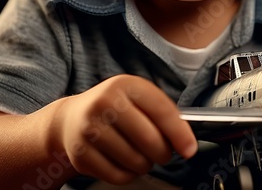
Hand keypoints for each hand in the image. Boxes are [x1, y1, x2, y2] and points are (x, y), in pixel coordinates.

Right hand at [50, 74, 197, 185]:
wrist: (71, 118)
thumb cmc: (113, 106)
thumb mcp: (136, 96)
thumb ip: (161, 112)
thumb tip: (185, 140)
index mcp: (125, 85)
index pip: (161, 110)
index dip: (179, 132)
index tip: (189, 148)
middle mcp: (105, 103)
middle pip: (150, 140)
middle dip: (164, 152)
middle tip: (163, 151)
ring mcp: (91, 129)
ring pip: (136, 161)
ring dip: (146, 164)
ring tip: (141, 154)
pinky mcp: (81, 154)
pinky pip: (119, 176)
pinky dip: (129, 174)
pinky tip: (125, 162)